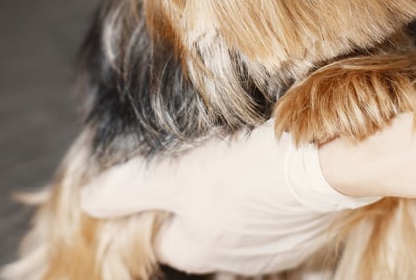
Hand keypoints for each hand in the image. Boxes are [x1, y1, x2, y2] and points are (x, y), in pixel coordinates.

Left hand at [80, 121, 378, 275]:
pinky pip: (270, 216)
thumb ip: (132, 189)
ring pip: (234, 221)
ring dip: (231, 196)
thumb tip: (89, 200)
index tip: (161, 166)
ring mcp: (268, 251)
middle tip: (203, 155)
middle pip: (196, 227)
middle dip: (193, 196)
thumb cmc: (249, 171)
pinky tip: (269, 167)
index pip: (157, 230)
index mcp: (194, 250)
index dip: (152, 198)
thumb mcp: (180, 174)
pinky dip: (264, 195)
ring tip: (238, 156)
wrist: (326, 166)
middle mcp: (230, 261)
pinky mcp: (299, 233)